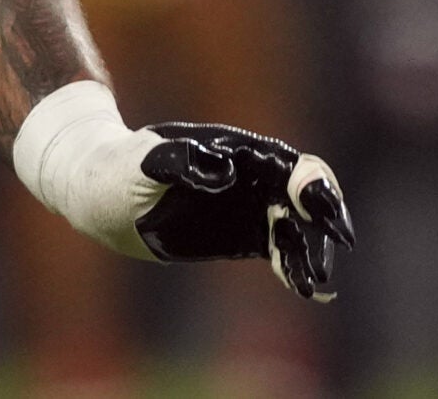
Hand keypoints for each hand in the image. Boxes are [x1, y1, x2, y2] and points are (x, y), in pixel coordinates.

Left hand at [13, 81, 355, 301]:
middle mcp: (251, 176)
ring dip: (309, 253)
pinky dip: (294, 268)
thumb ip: (179, 159)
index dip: (312, 185)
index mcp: (235, 149)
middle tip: (332, 254)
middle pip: (303, 197)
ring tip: (315, 284)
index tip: (320, 209)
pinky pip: (278, 250)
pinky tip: (306, 288)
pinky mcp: (243, 234)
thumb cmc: (121, 167)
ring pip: (295, 228)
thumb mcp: (142, 160)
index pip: (288, 164)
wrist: (105, 193)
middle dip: (322, 223)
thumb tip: (220, 169)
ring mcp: (249, 206)